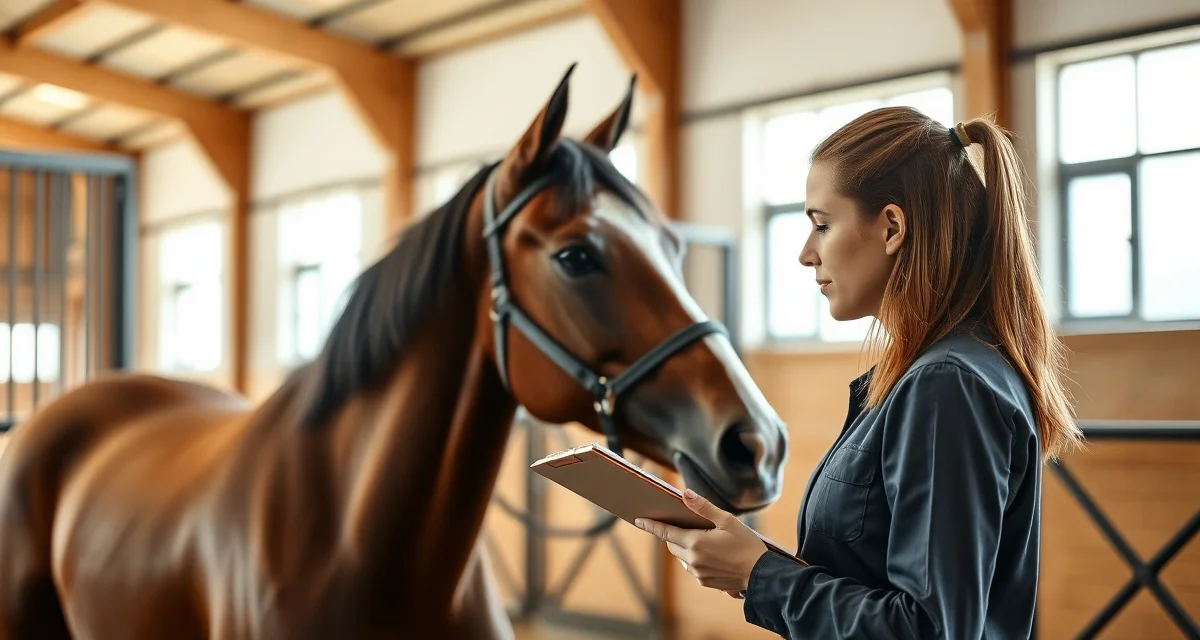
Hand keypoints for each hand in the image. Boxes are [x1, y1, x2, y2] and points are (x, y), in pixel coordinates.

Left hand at [635, 488, 766, 593]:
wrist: (762, 575)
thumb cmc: (747, 545)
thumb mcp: (727, 521)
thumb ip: (704, 508)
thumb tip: (685, 495)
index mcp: (696, 542)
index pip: (666, 532)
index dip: (651, 525)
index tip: (639, 520)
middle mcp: (693, 560)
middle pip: (673, 545)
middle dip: (673, 535)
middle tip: (683, 525)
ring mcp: (698, 573)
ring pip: (682, 557)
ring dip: (686, 547)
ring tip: (703, 539)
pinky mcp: (705, 582)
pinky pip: (693, 567)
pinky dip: (696, 558)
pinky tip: (712, 554)